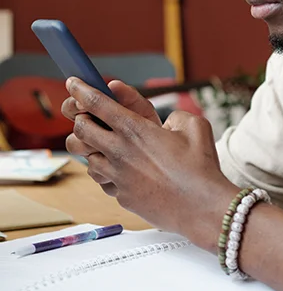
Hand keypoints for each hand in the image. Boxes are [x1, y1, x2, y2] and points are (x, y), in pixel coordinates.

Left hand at [64, 78, 237, 250]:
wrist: (202, 208)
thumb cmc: (201, 168)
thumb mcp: (195, 127)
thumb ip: (176, 116)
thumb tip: (167, 122)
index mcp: (136, 129)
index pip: (96, 103)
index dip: (80, 89)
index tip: (73, 83)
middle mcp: (120, 152)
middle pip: (81, 129)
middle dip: (81, 119)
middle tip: (89, 117)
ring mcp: (118, 177)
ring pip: (86, 158)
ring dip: (92, 149)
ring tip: (106, 146)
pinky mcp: (121, 196)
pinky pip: (103, 181)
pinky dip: (107, 173)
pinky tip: (122, 171)